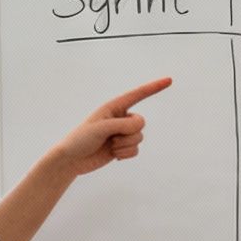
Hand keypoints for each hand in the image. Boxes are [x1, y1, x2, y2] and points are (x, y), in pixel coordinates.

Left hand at [48, 77, 172, 176]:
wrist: (72, 160)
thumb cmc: (81, 139)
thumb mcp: (101, 128)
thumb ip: (123, 124)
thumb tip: (139, 126)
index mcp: (114, 107)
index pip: (137, 95)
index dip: (154, 87)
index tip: (169, 80)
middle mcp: (120, 118)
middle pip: (140, 123)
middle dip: (128, 134)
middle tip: (110, 138)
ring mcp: (122, 133)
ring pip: (139, 138)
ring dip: (125, 146)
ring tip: (109, 146)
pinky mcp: (122, 147)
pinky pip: (136, 150)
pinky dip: (125, 154)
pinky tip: (113, 155)